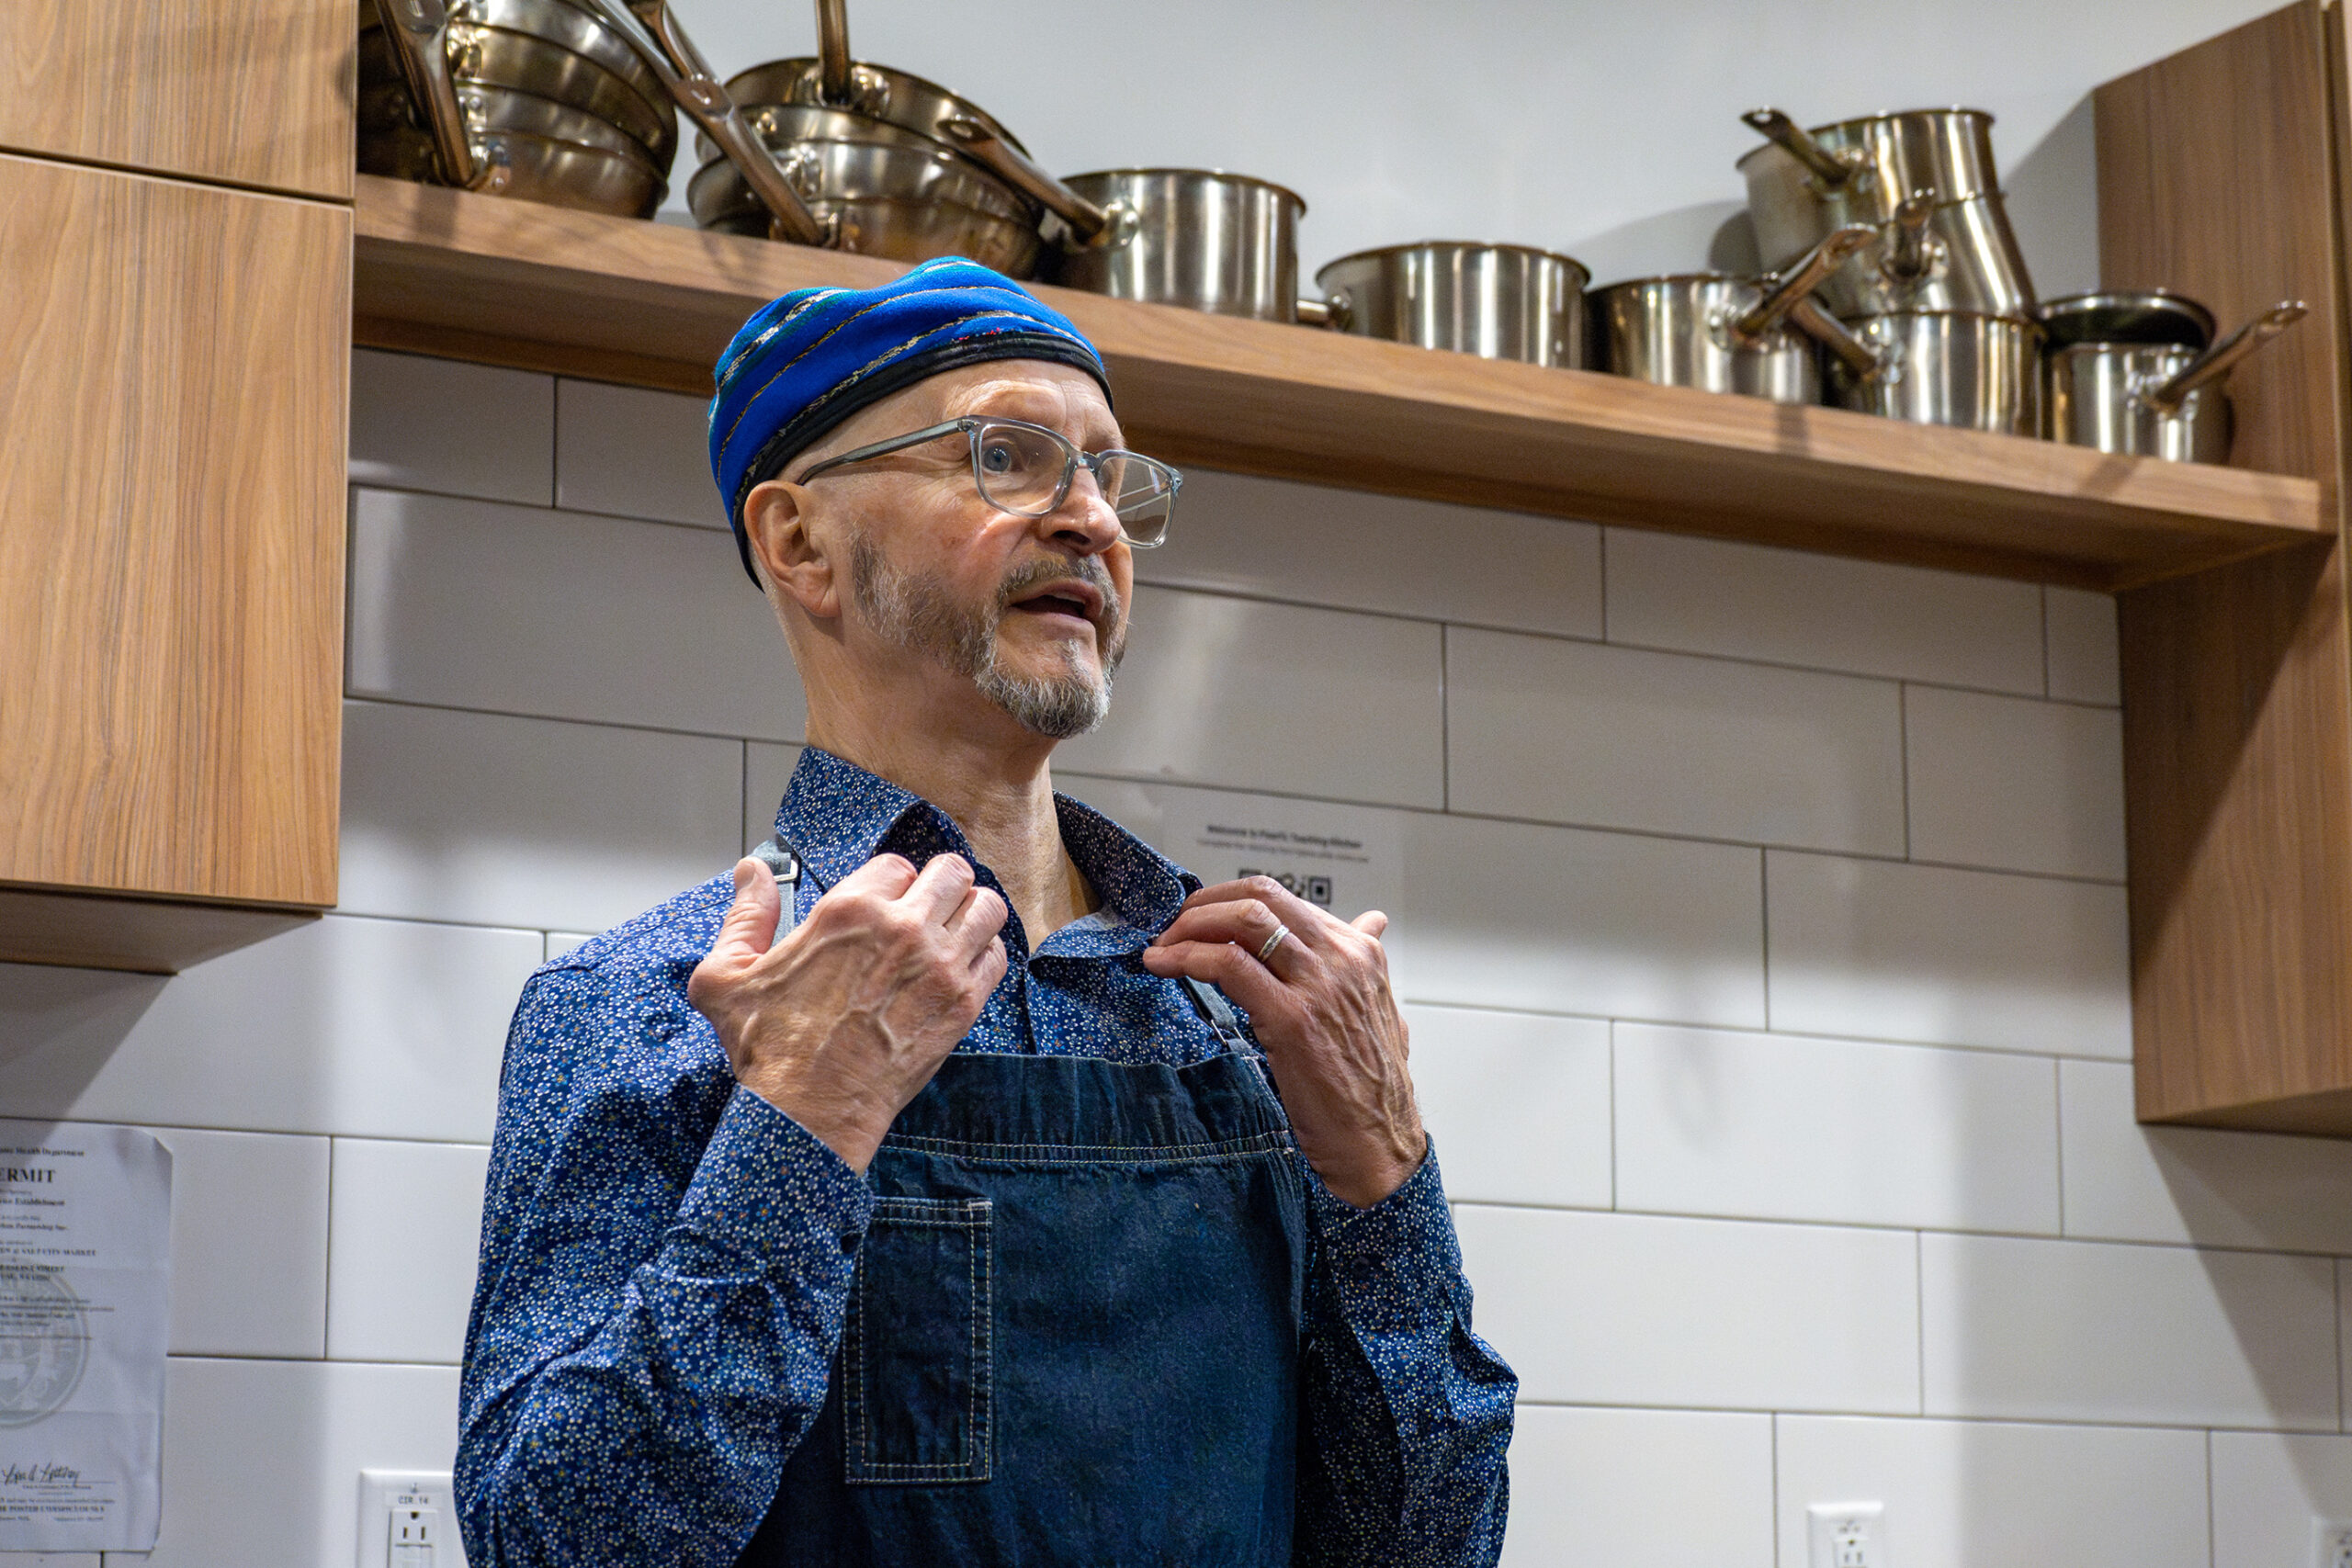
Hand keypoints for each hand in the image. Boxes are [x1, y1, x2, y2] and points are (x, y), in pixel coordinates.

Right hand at [688, 853, 1008, 1171]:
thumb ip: (745, 915)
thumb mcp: (726, 976)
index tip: (885, 905)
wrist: (808, 1113)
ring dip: (971, 912)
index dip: (890, 882)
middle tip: (928, 908)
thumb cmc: (769, 1049)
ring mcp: (939, 966)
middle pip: (951, 872)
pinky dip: (985, 953)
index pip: (896, 865)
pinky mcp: (962, 1004)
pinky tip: (964, 965)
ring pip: (986, 905)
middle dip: (940, 885)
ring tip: (954, 929)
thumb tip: (753, 871)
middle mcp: (902, 929)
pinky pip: (997, 954)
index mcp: (849, 911)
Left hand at [1140, 879, 1423, 1206]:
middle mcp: (1342, 958)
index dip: (1227, 902)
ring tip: (1163, 947)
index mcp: (1359, 952)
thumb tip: (1371, 922)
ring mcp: (1318, 985)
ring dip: (1189, 926)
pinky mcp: (1292, 1018)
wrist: (1379, 1144)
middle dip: (1204, 903)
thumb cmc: (1372, 1088)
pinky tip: (1165, 966)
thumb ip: (1369, 961)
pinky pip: (1230, 965)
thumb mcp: (1381, 1009)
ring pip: (1244, 921)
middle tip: (1172, 926)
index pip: (1281, 898)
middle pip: (1260, 896)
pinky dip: (1188, 957)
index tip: (1197, 920)